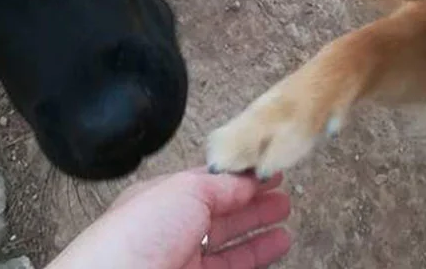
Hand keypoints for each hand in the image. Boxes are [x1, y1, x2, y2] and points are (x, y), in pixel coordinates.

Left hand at [46, 168, 291, 268]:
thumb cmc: (138, 235)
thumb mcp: (184, 191)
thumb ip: (222, 184)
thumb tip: (249, 178)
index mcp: (162, 197)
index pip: (206, 181)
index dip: (238, 173)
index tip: (267, 167)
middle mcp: (172, 229)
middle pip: (221, 209)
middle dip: (253, 198)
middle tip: (282, 189)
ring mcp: (185, 260)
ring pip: (230, 241)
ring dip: (259, 226)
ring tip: (286, 215)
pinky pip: (234, 266)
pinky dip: (257, 254)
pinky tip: (278, 244)